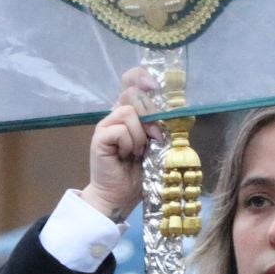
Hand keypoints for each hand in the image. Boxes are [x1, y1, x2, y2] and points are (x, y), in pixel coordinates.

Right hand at [79, 68, 166, 224]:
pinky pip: (121, 130)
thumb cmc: (140, 172)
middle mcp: (117, 113)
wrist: (121, 195)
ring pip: (129, 112)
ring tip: (136, 153)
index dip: (141, 77)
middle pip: (133, 94)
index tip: (154, 87)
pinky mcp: (99, 137)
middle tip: (153, 138)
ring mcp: (106, 124)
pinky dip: (129, 144)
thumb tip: (175, 111)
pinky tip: (124, 156)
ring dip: (140, 136)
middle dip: (150, 116)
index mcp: (131, 112)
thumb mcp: (158, 145)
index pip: (131, 80)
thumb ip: (161, 125)